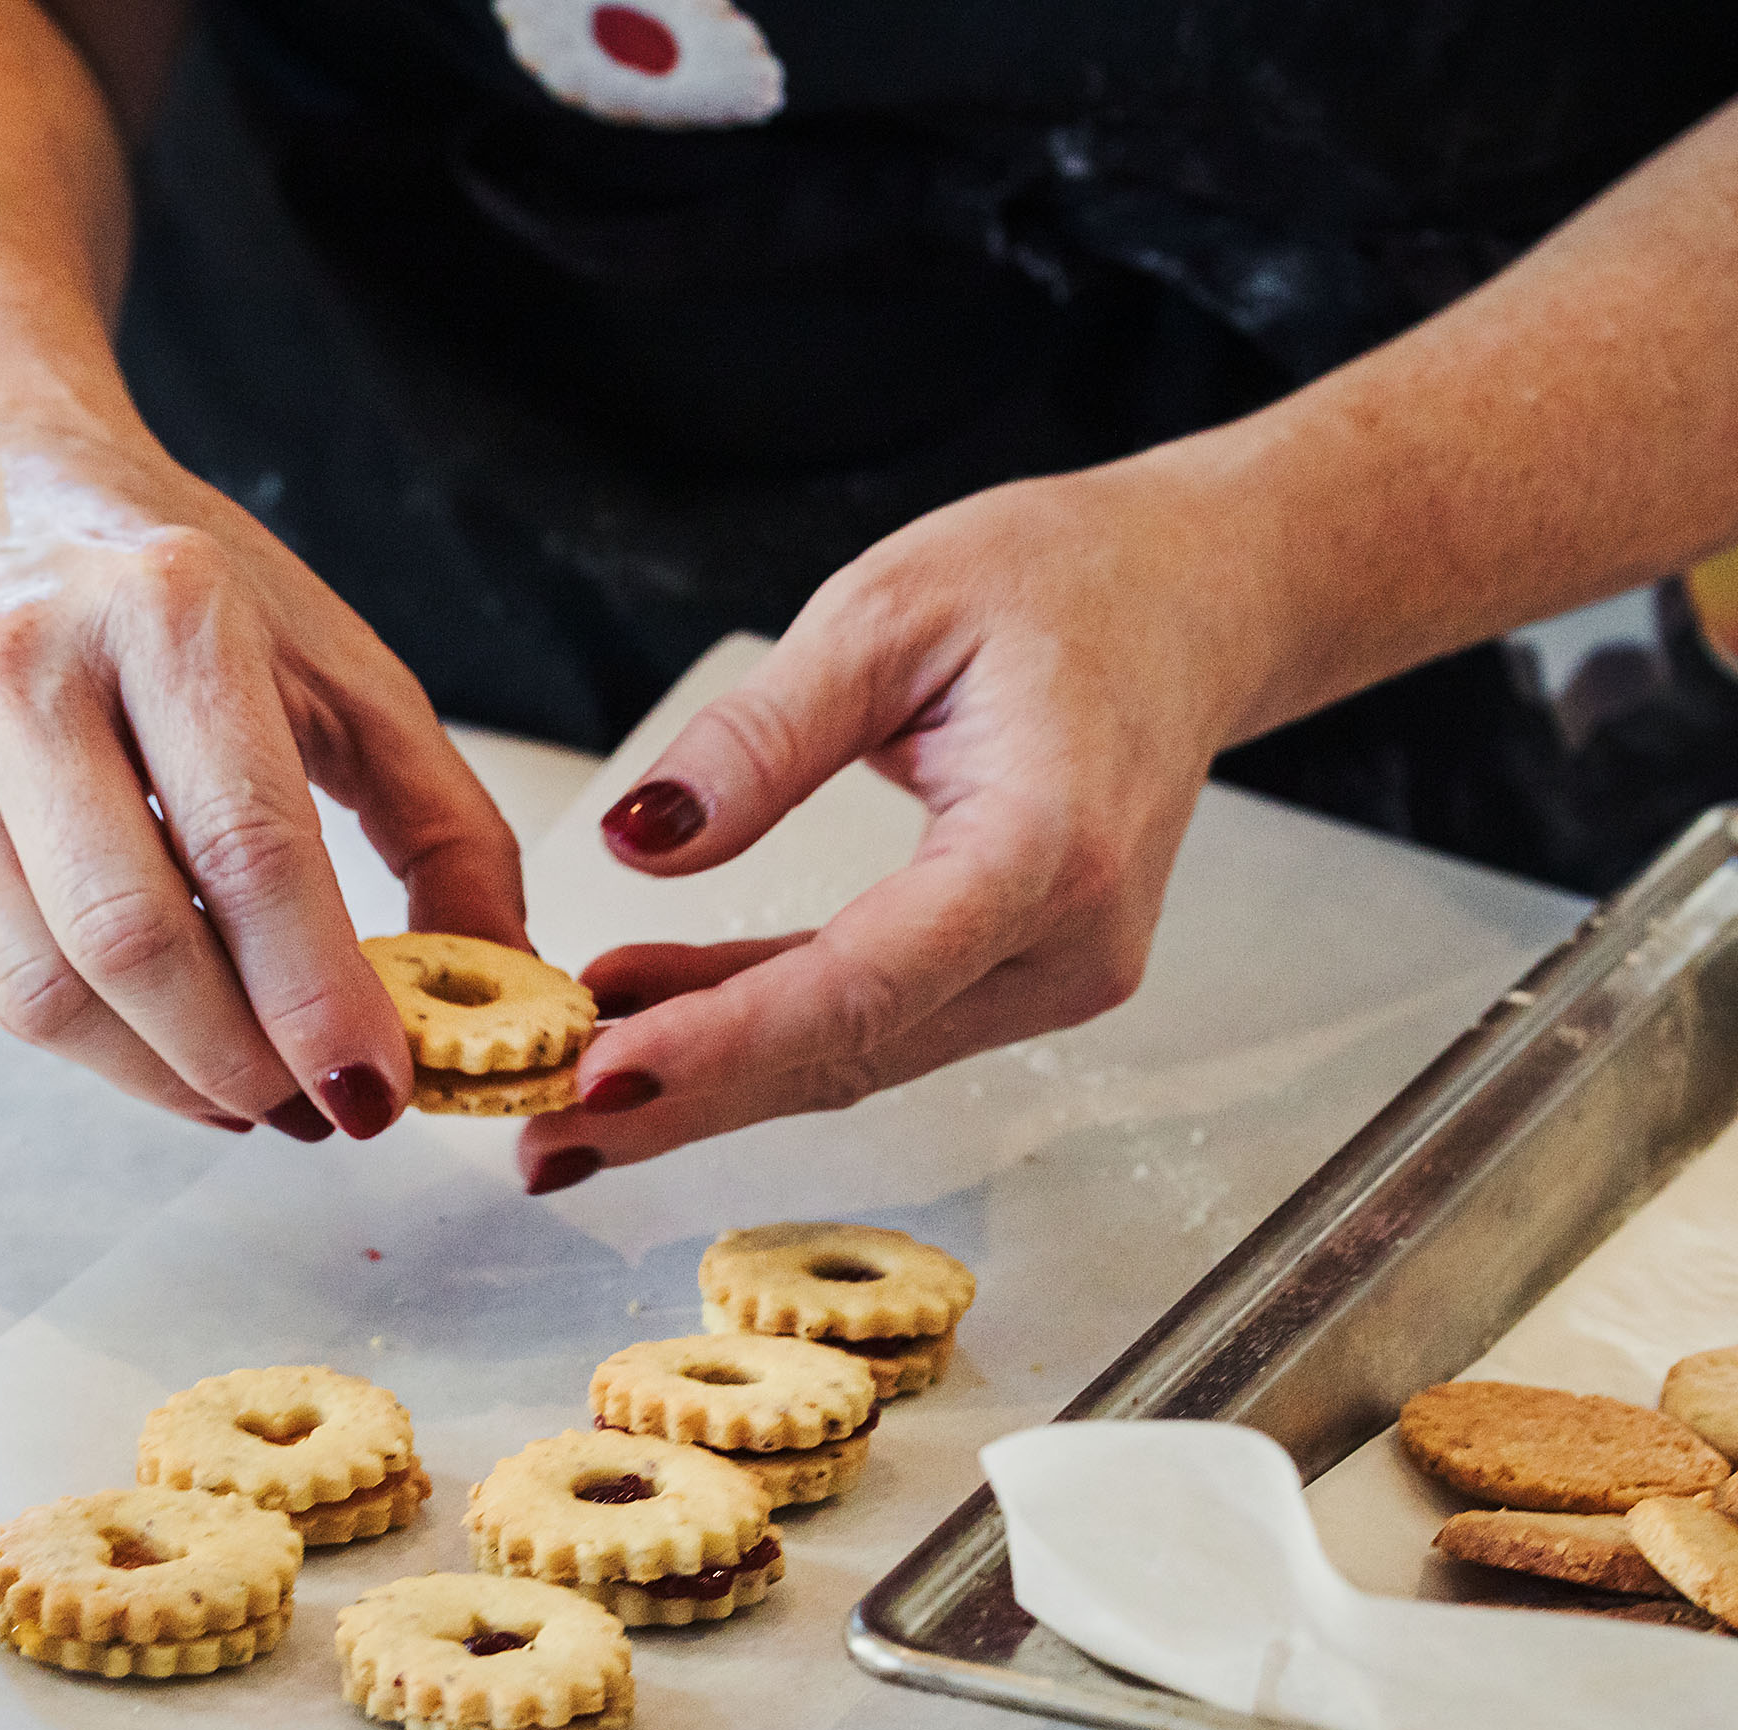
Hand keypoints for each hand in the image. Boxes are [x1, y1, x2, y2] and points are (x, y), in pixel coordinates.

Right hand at [0, 433, 525, 1137]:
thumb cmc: (177, 593)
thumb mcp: (339, 667)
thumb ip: (441, 820)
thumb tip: (505, 974)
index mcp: (164, 611)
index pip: (249, 847)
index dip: (318, 994)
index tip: (377, 1088)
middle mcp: (21, 675)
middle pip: (132, 938)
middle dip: (242, 1060)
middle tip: (318, 1109)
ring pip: (46, 991)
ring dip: (167, 1079)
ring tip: (253, 1094)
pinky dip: (95, 1047)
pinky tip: (166, 1044)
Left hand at [514, 455, 1286, 1189]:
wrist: (1190, 602)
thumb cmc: (1064, 583)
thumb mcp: (890, 609)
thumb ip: (763, 734)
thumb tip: (639, 839)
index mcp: (1045, 848)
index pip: (864, 983)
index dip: (724, 1041)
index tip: (599, 1073)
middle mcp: (1066, 943)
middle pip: (848, 1052)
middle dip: (688, 1100)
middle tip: (546, 1138)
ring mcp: (1053, 974)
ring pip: (853, 1051)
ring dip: (710, 1075)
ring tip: (566, 1089)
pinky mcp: (1021, 974)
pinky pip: (872, 1017)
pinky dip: (760, 1025)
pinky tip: (649, 1018)